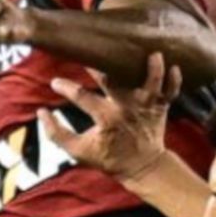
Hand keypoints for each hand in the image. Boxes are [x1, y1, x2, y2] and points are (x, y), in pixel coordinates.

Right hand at [40, 51, 179, 180]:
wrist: (143, 167)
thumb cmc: (109, 158)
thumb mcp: (79, 152)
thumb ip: (57, 134)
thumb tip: (41, 112)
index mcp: (106, 119)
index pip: (82, 97)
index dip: (66, 87)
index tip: (54, 81)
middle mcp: (127, 109)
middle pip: (116, 80)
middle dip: (103, 64)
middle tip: (93, 49)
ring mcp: (146, 107)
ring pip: (151, 83)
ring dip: (153, 68)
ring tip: (151, 52)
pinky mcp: (161, 107)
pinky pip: (171, 91)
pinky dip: (174, 80)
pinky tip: (173, 65)